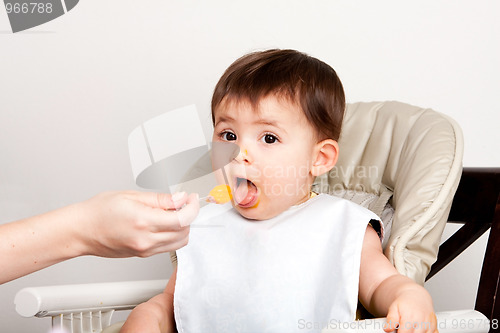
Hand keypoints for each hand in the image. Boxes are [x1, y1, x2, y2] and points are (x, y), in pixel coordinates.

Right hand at [79, 191, 198, 257]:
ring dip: (183, 227)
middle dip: (189, 216)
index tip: (192, 198)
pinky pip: (166, 247)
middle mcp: (146, 240)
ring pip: (178, 242)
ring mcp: (144, 250)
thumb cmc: (99, 211)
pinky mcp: (142, 255)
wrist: (81, 230)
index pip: (182, 219)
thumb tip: (180, 199)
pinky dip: (172, 235)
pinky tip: (163, 223)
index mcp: (143, 222)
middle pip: (184, 232)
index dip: (192, 208)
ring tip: (173, 212)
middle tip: (183, 203)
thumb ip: (160, 199)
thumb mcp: (131, 195)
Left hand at [384, 286, 437, 332]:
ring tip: (410, 328)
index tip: (397, 331)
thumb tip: (387, 329)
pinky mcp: (435, 328)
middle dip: (407, 332)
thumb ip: (391, 319)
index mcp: (410, 318)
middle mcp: (421, 322)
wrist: (416, 296)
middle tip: (403, 328)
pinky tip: (418, 329)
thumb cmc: (405, 303)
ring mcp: (430, 325)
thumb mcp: (394, 308)